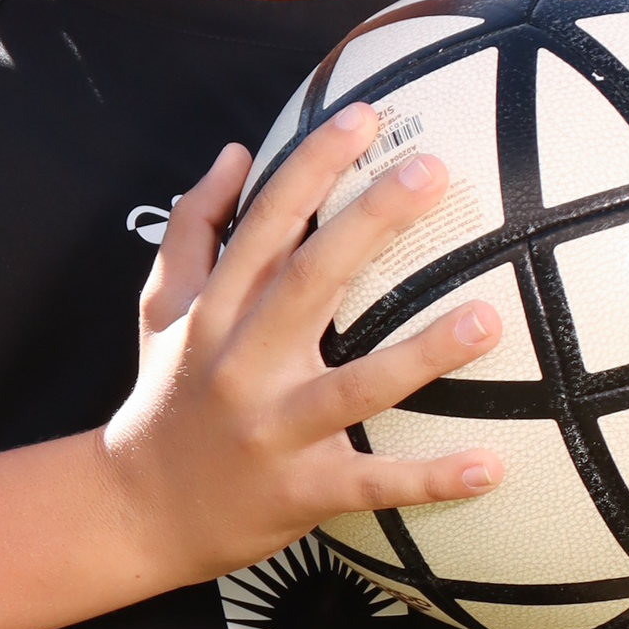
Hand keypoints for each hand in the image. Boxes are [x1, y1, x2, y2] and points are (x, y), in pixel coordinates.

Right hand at [100, 104, 505, 583]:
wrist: (136, 511)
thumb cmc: (165, 397)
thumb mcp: (162, 309)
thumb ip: (193, 228)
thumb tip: (234, 153)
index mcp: (216, 313)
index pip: (265, 225)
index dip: (310, 166)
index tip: (363, 116)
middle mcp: (243, 364)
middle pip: (310, 283)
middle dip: (369, 223)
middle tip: (432, 171)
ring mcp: (273, 431)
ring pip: (354, 388)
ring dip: (422, 355)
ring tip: (489, 318)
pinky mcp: (301, 491)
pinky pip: (373, 484)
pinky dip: (431, 480)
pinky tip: (492, 467)